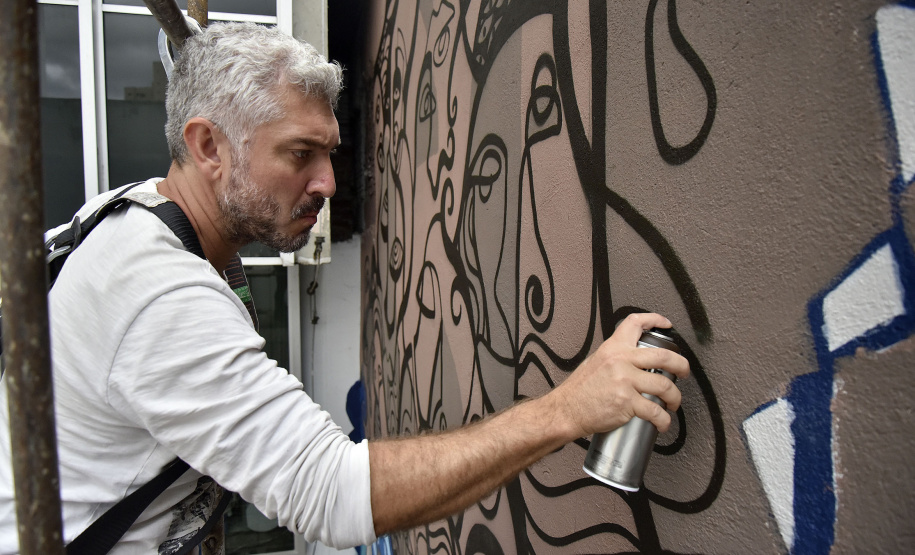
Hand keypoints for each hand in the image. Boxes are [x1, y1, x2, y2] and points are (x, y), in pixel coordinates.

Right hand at [546, 312, 690, 437]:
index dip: (655, 320)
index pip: (635, 324)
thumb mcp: (596, 362)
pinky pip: (655, 412)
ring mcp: (625, 381)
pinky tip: (662, 422)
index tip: (666, 324)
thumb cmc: (579, 390)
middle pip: (664, 357)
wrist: (566, 410)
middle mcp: (621, 361)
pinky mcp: (627, 403)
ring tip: (672, 403)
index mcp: (613, 349)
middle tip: (684, 372)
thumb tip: (636, 360)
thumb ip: (616, 358)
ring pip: (665, 386)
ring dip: (675, 398)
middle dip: (682, 366)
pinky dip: (664, 420)